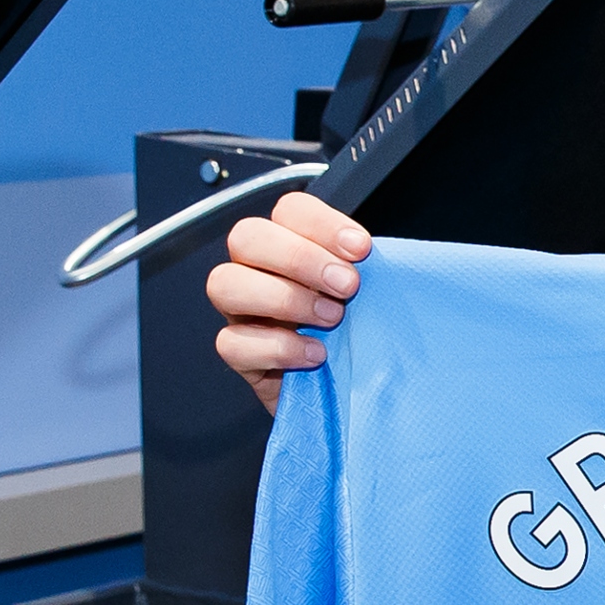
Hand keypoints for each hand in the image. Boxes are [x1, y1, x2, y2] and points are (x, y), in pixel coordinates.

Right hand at [209, 191, 373, 411]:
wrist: (350, 394)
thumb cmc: (358, 335)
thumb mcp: (369, 296)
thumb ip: (366, 271)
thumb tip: (380, 255)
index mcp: (291, 245)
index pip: (289, 210)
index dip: (322, 224)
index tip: (361, 250)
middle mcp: (258, 271)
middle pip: (247, 237)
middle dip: (299, 258)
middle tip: (346, 286)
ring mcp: (241, 312)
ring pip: (224, 284)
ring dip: (284, 297)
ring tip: (331, 318)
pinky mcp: (240, 355)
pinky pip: (231, 343)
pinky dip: (277, 347)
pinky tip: (315, 354)